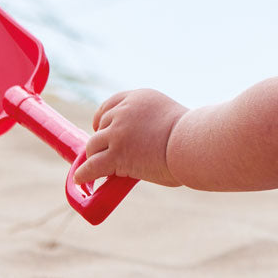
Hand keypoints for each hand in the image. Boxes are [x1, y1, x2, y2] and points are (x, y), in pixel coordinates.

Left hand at [73, 89, 188, 187]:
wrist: (196, 144)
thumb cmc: (194, 137)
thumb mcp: (170, 118)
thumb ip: (153, 125)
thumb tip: (147, 148)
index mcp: (140, 97)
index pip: (111, 104)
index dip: (103, 118)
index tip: (100, 127)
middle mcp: (125, 111)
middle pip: (102, 125)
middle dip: (103, 139)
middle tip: (106, 153)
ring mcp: (118, 132)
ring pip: (94, 145)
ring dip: (95, 156)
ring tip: (96, 169)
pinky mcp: (116, 154)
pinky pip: (92, 166)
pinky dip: (85, 173)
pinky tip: (81, 180)